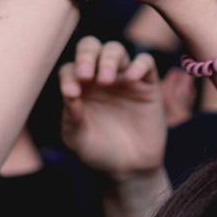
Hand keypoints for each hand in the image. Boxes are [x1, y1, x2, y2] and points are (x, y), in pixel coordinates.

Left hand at [59, 38, 166, 178]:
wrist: (128, 169)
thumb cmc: (98, 151)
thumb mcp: (78, 138)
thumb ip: (72, 116)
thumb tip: (68, 92)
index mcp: (79, 86)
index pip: (70, 68)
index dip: (69, 76)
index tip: (71, 93)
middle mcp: (99, 77)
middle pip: (91, 47)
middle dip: (86, 55)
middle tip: (86, 75)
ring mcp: (123, 78)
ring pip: (115, 49)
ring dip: (109, 59)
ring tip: (106, 80)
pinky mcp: (147, 85)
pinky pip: (146, 62)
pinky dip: (139, 64)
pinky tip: (131, 78)